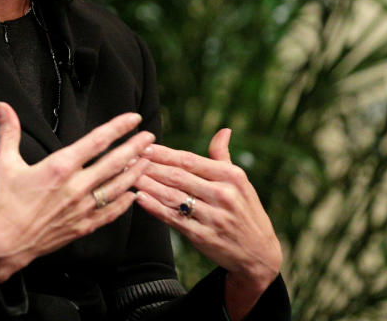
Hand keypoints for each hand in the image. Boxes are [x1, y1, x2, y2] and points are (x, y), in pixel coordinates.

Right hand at [0, 101, 153, 281]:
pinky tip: (134, 195)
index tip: (133, 118)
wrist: (3, 244)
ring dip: (135, 172)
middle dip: (135, 147)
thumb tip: (3, 105)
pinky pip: (110, 213)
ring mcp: (82, 208)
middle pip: (114, 162)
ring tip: (148, 160)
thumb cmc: (3, 203)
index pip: (96, 141)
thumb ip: (9, 131)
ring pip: (117, 187)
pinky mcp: (82, 226)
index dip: (118, 127)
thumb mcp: (4, 163)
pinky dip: (125, 203)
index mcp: (59, 167)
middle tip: (151, 136)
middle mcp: (76, 186)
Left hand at [135, 130, 281, 319]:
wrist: (260, 254)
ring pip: (173, 196)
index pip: (189, 159)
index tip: (142, 145)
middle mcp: (223, 194)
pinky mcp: (204, 236)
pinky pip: (174, 219)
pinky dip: (155, 208)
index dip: (164, 152)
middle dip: (149, 165)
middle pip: (178, 176)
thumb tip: (224, 131)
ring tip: (127, 174)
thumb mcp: (241, 183)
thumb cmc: (246, 212)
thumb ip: (224, 157)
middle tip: (126, 157)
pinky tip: (140, 198)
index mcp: (230, 176)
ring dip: (148, 184)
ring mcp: (213, 216)